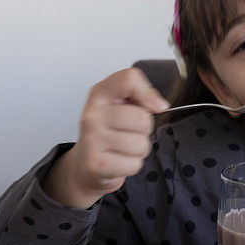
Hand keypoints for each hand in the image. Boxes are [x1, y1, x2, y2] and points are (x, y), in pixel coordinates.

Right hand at [58, 68, 168, 205]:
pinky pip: (134, 164)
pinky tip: (118, 161)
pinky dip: (132, 165)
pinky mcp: (96, 163)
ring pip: (140, 144)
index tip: (153, 106)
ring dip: (139, 150)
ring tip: (123, 148)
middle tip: (128, 133)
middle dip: (144, 130)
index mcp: (100, 94)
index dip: (147, 93)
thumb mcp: (121, 107)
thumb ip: (142, 97)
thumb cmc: (108, 133)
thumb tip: (160, 104)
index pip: (129, 79)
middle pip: (142, 118)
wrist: (85, 164)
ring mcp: (92, 139)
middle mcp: (92, 114)